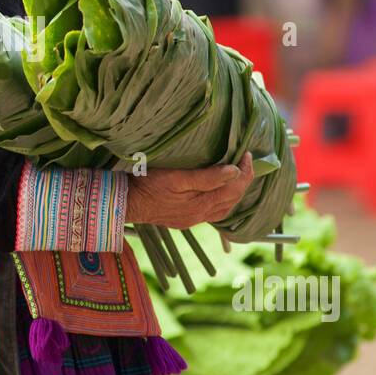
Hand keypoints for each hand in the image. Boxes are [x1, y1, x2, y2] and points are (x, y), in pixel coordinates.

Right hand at [125, 152, 254, 228]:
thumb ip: (207, 177)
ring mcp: (192, 219)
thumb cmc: (149, 185)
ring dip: (234, 193)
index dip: (245, 172)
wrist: (127, 202)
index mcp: (201, 204)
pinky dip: (222, 201)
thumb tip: (234, 172)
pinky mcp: (184, 219)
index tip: (248, 155)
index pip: (234, 189)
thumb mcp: (177, 176)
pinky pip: (212, 213)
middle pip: (232, 200)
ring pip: (224, 208)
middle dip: (243, 181)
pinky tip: (219, 194)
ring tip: (238, 177)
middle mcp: (200, 215)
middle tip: (247, 163)